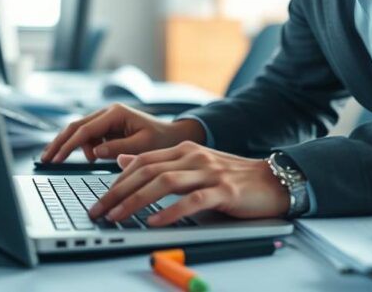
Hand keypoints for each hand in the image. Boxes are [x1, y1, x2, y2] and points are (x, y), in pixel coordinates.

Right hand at [39, 102, 205, 162]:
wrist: (173, 135)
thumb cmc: (161, 140)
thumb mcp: (143, 146)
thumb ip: (119, 149)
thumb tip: (95, 153)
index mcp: (116, 113)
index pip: (84, 130)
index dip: (68, 145)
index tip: (56, 159)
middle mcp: (108, 112)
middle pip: (75, 126)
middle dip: (59, 143)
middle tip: (45, 159)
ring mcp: (106, 118)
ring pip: (80, 131)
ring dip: (73, 146)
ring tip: (70, 161)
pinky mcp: (107, 126)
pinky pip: (89, 136)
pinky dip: (84, 147)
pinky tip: (89, 158)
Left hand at [87, 141, 290, 226]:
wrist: (271, 180)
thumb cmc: (231, 177)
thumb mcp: (192, 165)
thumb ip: (160, 163)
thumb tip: (123, 161)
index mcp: (183, 150)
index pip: (142, 161)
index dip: (117, 180)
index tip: (100, 199)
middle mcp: (193, 157)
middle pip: (147, 171)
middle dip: (118, 192)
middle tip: (100, 210)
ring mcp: (209, 172)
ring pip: (165, 183)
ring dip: (137, 201)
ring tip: (119, 216)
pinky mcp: (224, 190)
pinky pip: (193, 200)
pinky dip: (172, 212)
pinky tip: (156, 222)